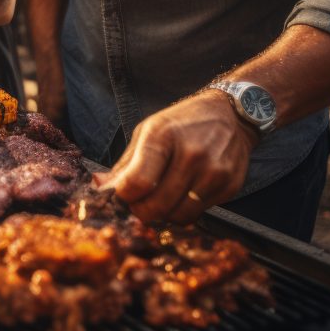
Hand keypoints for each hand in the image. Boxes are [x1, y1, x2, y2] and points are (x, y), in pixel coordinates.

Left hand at [97, 89, 258, 224]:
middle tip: (137, 204)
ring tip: (158, 200)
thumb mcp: (148, 130)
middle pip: (157, 205)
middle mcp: (191, 155)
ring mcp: (214, 173)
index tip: (121, 196)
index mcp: (163, 136)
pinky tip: (181, 195)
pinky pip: (198, 214)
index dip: (123, 197)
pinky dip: (183, 211)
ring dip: (163, 215)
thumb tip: (99, 187)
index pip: (138, 182)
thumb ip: (125, 164)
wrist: (230, 115)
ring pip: (178, 216)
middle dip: (140, 211)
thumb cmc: (182, 122)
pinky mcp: (230, 187)